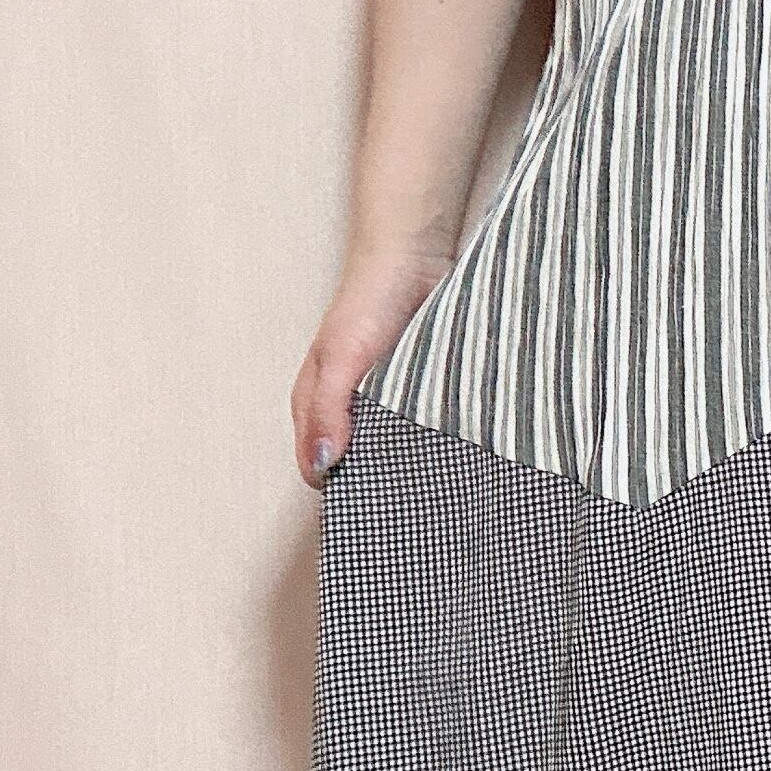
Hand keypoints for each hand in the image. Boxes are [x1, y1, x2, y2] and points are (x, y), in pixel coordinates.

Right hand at [289, 244, 452, 487]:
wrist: (414, 257)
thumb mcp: (341, 356)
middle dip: (379, 485)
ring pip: (393, 450)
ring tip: (434, 490)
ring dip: (410, 466)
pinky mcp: (420, 393)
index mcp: (317, 402)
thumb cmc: (368, 300)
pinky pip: (424, 429)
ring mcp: (385, 402)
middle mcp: (349, 408)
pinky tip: (453, 456)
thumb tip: (322, 463)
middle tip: (410, 509)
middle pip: (358, 465)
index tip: (370, 513)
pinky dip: (435, 442)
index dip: (340, 492)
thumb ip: (328, 408)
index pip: (320, 468)